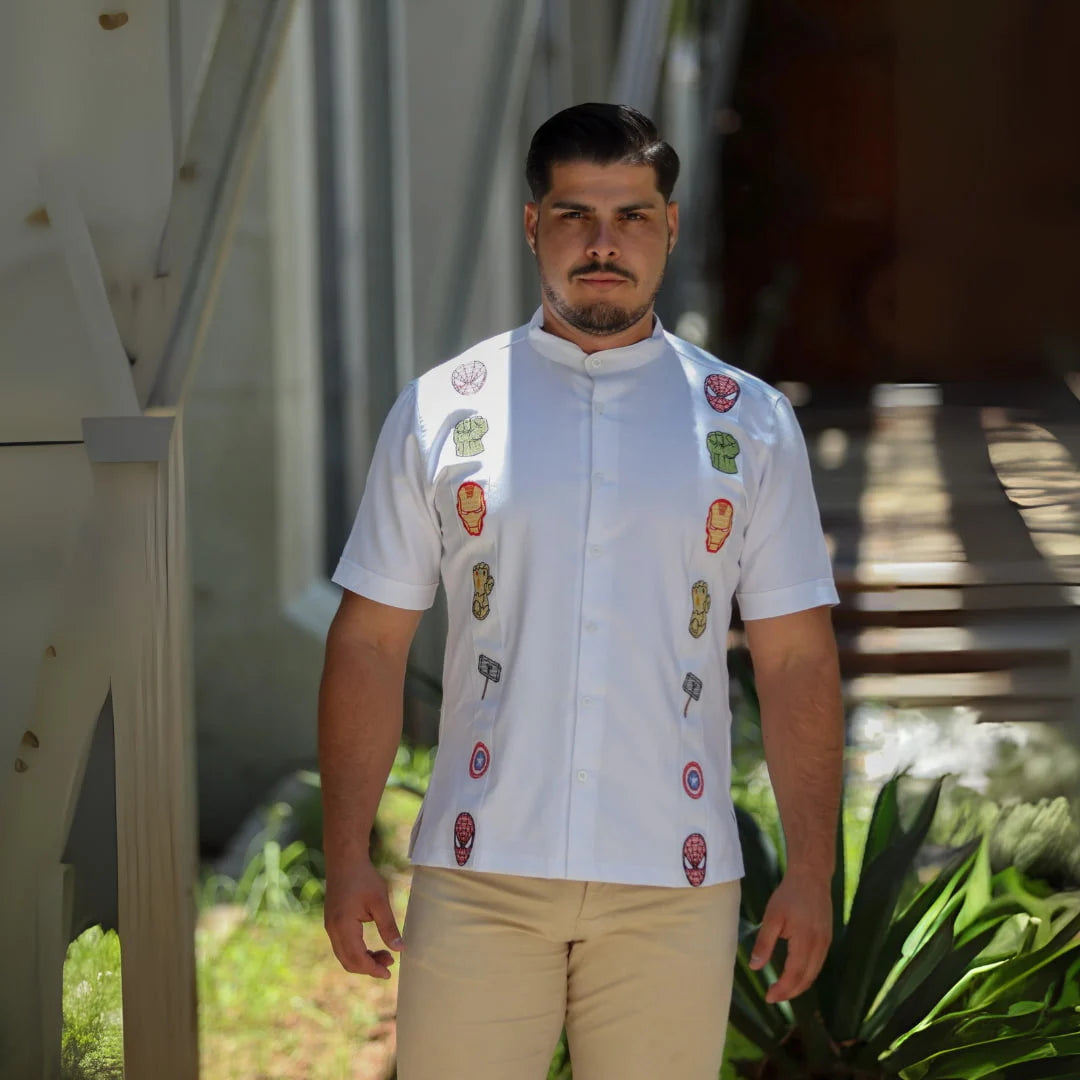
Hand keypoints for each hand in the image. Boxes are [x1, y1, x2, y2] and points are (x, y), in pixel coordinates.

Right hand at [324, 858, 402, 978]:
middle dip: (368, 967)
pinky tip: (371, 947)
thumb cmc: (363, 878)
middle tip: (390, 963)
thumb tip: (399, 949)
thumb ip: (388, 927)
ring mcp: (330, 926)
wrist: (344, 860)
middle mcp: (332, 930)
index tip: (389, 973)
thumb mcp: (380, 902)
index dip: (373, 969)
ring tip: (384, 955)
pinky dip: (356, 951)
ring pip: (344, 955)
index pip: (357, 958)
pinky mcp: (332, 922)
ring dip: (362, 960)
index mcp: (343, 926)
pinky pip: (342, 946)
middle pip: (348, 961)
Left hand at [748, 872, 831, 1002]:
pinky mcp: (827, 939)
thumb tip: (755, 966)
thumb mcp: (772, 917)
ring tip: (783, 990)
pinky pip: (818, 964)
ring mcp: (826, 943)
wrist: (812, 876)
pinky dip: (807, 974)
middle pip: (807, 979)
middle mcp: (820, 946)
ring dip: (799, 985)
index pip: (794, 975)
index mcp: (806, 942)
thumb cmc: (789, 895)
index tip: (769, 997)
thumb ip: (765, 943)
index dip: (782, 989)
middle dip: (790, 992)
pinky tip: (796, 974)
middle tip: (774, 997)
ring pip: (814, 973)